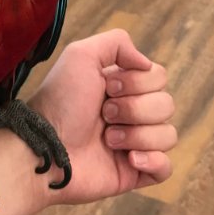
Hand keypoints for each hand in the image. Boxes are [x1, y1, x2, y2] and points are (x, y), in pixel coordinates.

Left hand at [28, 29, 175, 206]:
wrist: (45, 146)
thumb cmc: (60, 100)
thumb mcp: (81, 54)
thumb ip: (117, 43)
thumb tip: (147, 63)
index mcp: (122, 86)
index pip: (159, 77)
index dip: (137, 82)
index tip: (109, 87)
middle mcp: (131, 112)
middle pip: (166, 104)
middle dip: (134, 109)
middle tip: (104, 114)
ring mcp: (134, 143)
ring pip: (168, 134)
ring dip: (137, 135)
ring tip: (107, 139)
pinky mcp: (134, 172)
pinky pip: (166, 167)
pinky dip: (153, 161)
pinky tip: (129, 159)